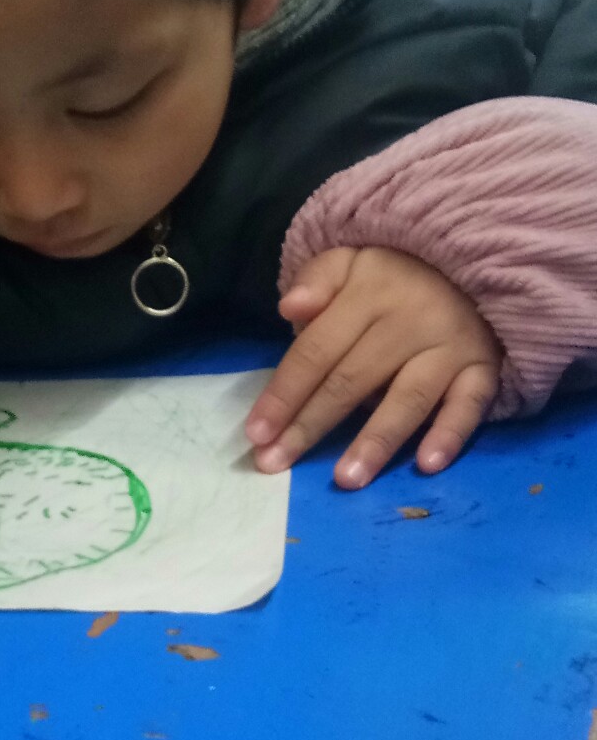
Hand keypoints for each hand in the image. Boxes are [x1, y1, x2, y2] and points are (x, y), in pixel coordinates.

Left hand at [245, 246, 501, 486]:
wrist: (478, 262)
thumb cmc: (399, 274)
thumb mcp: (352, 260)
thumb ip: (317, 280)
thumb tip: (290, 308)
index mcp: (368, 295)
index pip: (317, 351)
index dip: (284, 393)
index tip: (256, 433)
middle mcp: (409, 323)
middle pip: (352, 381)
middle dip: (310, 426)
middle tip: (277, 465)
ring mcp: (449, 347)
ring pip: (408, 399)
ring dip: (376, 442)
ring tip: (346, 479)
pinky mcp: (484, 368)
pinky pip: (469, 405)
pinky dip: (451, 434)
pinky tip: (427, 465)